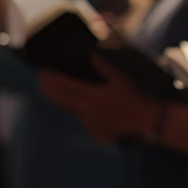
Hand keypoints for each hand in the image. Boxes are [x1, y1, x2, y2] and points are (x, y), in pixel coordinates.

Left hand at [39, 55, 164, 143]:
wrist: (146, 121)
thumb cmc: (135, 97)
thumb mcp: (120, 79)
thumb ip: (104, 67)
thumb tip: (91, 55)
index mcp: (92, 95)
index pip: (66, 85)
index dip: (53, 78)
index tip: (42, 71)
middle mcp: (86, 110)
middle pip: (62, 98)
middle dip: (49, 88)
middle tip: (40, 80)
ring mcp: (89, 122)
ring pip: (69, 109)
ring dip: (59, 100)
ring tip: (50, 92)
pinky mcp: (95, 132)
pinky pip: (82, 120)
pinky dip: (76, 111)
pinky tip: (76, 107)